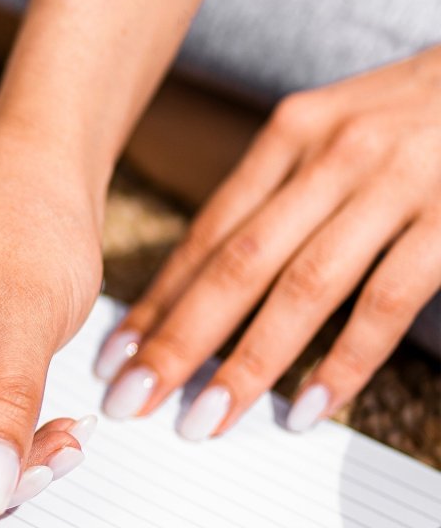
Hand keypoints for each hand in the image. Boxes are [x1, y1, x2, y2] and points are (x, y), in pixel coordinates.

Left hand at [96, 46, 440, 437]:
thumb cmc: (421, 109)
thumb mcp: (338, 127)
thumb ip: (281, 188)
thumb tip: (209, 269)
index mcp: (292, 133)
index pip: (209, 232)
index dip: (159, 298)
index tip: (117, 352)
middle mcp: (331, 156)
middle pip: (237, 263)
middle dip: (177, 339)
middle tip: (132, 396)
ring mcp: (393, 186)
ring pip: (301, 288)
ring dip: (246, 362)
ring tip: (203, 418)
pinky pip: (385, 302)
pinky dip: (343, 362)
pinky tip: (305, 408)